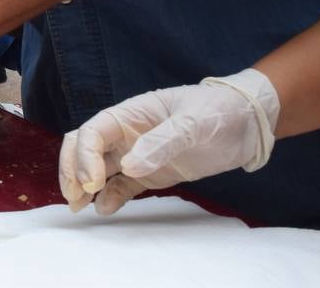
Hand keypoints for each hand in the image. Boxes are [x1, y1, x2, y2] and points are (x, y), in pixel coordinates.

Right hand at [59, 69, 279, 214]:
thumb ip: (162, 142)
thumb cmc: (218, 110)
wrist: (247, 123)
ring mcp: (137, 155)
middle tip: (74, 196)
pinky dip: (110, 198)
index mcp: (129, 114)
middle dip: (72, 170)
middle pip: (83, 148)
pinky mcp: (151, 174)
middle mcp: (126, 134)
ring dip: (84, 186)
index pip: (92, 133)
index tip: (93, 182)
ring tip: (78, 207)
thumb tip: (130, 166)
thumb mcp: (193, 122)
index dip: (85, 156)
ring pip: (98, 169)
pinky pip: (122, 186)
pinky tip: (105, 209)